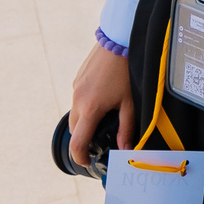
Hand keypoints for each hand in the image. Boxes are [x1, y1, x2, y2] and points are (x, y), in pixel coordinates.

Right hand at [69, 40, 134, 166]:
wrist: (117, 41)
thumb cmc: (126, 72)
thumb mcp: (129, 103)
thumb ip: (126, 128)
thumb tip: (125, 148)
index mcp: (90, 109)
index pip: (77, 142)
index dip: (80, 156)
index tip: (88, 161)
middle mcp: (78, 100)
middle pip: (75, 130)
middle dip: (84, 139)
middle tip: (99, 142)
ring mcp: (75, 88)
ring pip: (74, 114)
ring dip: (84, 122)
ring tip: (102, 120)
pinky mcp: (77, 79)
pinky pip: (77, 100)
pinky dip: (84, 107)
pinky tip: (101, 101)